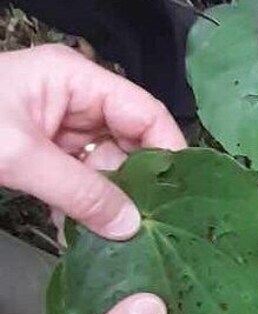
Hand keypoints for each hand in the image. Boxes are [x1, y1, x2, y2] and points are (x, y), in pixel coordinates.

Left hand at [0, 45, 185, 239]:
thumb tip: (130, 225)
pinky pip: (78, 181)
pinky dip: (80, 207)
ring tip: (120, 233)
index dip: (167, 147)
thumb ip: (79, 191)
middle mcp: (76, 100)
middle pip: (128, 140)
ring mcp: (59, 129)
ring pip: (105, 166)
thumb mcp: (18, 155)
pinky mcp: (43, 155)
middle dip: (136, 181)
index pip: (143, 110)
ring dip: (108, 200)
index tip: (182, 190)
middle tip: (152, 220)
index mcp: (77, 79)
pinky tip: (83, 233)